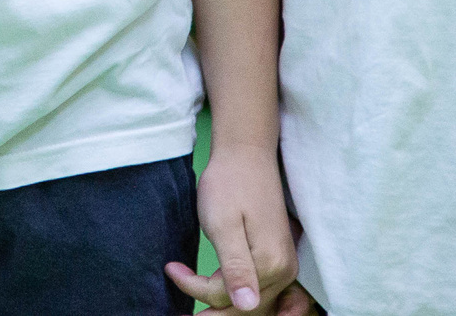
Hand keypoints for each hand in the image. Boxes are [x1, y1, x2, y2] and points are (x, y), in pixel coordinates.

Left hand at [166, 142, 299, 311]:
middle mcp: (284, 270)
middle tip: (180, 306)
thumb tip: (246, 306)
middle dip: (212, 309)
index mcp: (270, 264)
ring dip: (223, 304)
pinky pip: (258, 287)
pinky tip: (216, 289)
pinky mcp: (278, 257)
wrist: (245, 156)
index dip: (194, 288)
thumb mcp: (223, 225)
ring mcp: (285, 265)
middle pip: (244, 307)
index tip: (171, 268)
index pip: (226, 296)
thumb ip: (235, 267)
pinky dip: (236, 293)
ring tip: (193, 298)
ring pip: (252, 302)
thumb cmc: (229, 185)